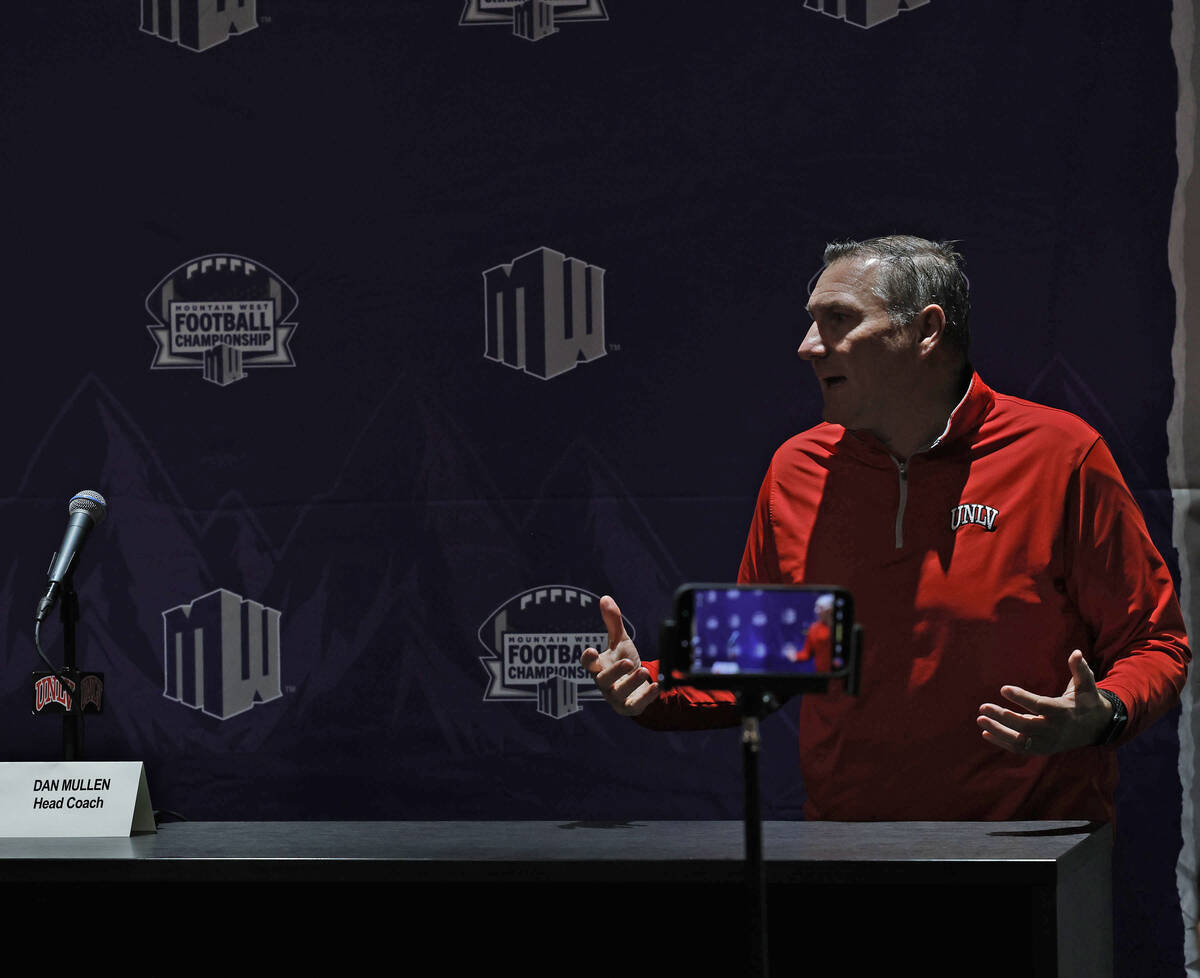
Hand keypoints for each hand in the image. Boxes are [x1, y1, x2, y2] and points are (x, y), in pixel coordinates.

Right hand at [580, 595, 659, 716]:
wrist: (638, 687)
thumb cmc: (624, 662)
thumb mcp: (620, 641)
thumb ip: (612, 622)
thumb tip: (605, 598)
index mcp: (600, 667)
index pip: (589, 664)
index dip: (588, 659)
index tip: (591, 650)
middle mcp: (605, 683)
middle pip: (603, 680)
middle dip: (614, 672)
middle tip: (628, 662)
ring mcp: (617, 697)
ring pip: (619, 693)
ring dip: (632, 682)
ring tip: (643, 671)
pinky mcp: (630, 707)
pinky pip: (636, 705)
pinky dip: (646, 697)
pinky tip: (657, 686)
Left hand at [976, 650, 1113, 754]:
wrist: (1096, 728)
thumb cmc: (1086, 701)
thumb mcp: (1087, 685)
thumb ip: (1080, 669)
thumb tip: (1076, 652)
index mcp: (1062, 712)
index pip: (1039, 705)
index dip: (1021, 698)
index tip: (1003, 689)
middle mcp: (1054, 729)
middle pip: (1025, 726)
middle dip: (1003, 717)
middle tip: (983, 707)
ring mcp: (1047, 742)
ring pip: (1020, 741)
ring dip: (999, 731)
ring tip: (980, 719)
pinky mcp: (1042, 749)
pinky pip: (1020, 749)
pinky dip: (1002, 742)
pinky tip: (986, 732)